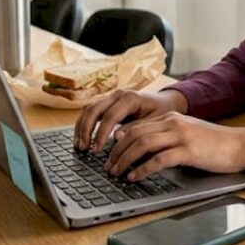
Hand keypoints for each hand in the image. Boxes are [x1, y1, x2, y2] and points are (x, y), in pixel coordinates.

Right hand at [73, 88, 187, 151]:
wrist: (165, 102)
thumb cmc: (161, 113)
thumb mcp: (154, 122)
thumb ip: (136, 129)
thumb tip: (116, 138)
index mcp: (131, 98)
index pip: (110, 116)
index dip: (101, 134)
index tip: (96, 150)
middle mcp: (118, 94)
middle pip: (94, 109)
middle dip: (86, 130)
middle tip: (83, 148)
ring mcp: (111, 97)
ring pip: (89, 108)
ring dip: (81, 127)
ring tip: (79, 146)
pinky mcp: (108, 102)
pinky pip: (91, 110)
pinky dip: (84, 124)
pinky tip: (82, 138)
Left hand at [105, 112, 244, 181]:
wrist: (239, 145)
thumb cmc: (213, 144)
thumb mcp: (186, 135)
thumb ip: (165, 137)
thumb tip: (141, 151)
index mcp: (170, 118)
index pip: (136, 126)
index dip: (118, 141)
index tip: (109, 154)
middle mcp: (173, 123)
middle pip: (134, 134)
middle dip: (116, 152)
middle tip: (108, 167)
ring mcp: (181, 136)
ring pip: (142, 144)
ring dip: (125, 159)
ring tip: (116, 172)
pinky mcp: (188, 151)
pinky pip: (159, 159)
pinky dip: (143, 169)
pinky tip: (135, 176)